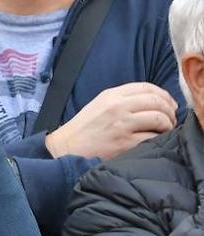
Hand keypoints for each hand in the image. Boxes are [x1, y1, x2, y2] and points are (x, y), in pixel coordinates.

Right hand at [45, 83, 176, 159]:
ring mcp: (121, 125)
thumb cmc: (84, 128)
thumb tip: (154, 102)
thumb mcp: (100, 104)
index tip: (169, 104)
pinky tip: (155, 140)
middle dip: (169, 110)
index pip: (148, 87)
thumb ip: (123, 99)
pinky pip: (152, 138)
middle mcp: (117, 107)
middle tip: (170, 119)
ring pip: (159, 118)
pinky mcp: (123, 143)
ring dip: (167, 125)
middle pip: (157, 102)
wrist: (66, 147)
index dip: (164, 95)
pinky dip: (158, 139)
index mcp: (111, 95)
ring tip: (164, 130)